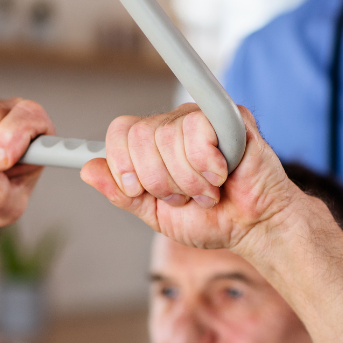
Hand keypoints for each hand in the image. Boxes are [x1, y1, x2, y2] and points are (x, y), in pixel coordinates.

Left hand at [79, 104, 301, 255]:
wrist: (254, 226)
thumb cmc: (212, 219)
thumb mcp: (156, 214)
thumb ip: (124, 193)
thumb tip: (88, 169)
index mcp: (153, 145)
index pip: (119, 132)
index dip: (124, 165)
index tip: (140, 190)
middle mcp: (173, 125)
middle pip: (139, 136)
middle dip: (161, 181)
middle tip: (186, 195)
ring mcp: (201, 118)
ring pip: (169, 136)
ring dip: (189, 179)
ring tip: (208, 189)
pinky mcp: (229, 116)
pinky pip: (199, 129)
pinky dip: (208, 165)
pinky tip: (222, 174)